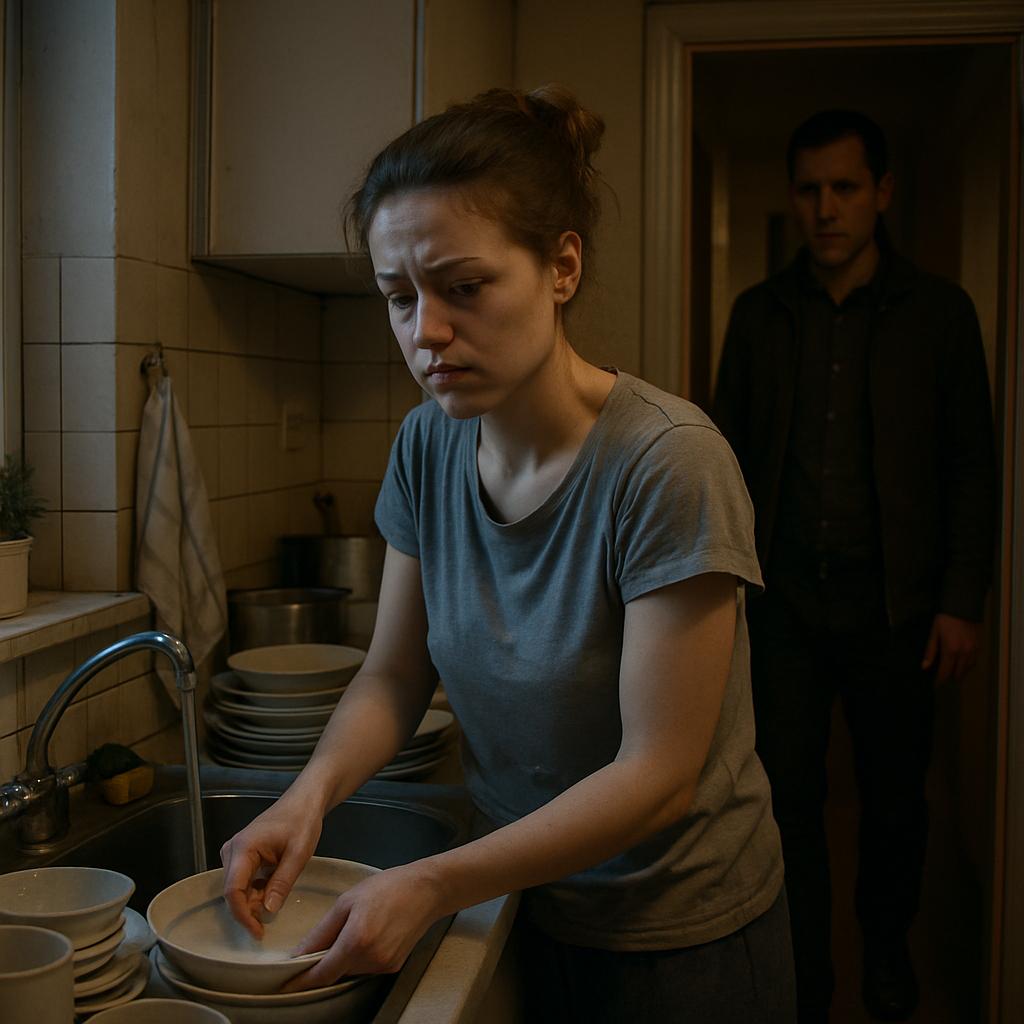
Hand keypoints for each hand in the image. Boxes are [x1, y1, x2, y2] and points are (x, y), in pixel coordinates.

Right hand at [220, 796, 322, 938]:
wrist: (304, 802)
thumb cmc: (302, 822)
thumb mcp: (298, 854)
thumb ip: (282, 883)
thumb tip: (268, 911)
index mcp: (243, 848)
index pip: (232, 891)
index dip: (243, 915)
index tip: (258, 932)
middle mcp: (232, 850)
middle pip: (232, 892)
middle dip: (250, 909)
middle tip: (271, 919)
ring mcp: (235, 852)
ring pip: (237, 888)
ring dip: (254, 900)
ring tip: (277, 896)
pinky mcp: (241, 855)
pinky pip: (242, 881)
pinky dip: (256, 890)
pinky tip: (272, 888)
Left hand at [281, 861, 445, 990]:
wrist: (427, 890)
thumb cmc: (388, 887)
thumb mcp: (348, 901)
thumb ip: (322, 931)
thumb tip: (300, 953)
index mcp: (356, 941)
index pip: (321, 974)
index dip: (301, 981)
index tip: (285, 984)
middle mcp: (370, 959)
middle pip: (335, 972)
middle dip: (323, 961)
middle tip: (320, 942)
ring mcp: (384, 965)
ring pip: (350, 969)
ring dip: (342, 958)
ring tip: (352, 928)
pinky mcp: (393, 966)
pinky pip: (366, 967)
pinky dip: (359, 956)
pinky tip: (367, 934)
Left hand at [921, 612, 981, 683]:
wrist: (962, 606)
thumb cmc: (944, 619)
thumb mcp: (933, 634)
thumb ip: (930, 652)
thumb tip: (925, 667)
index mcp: (951, 650)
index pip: (946, 672)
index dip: (940, 680)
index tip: (935, 685)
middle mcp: (964, 653)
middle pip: (958, 673)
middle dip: (950, 677)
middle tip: (942, 679)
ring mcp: (973, 650)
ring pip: (968, 668)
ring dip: (960, 672)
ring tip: (952, 673)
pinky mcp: (978, 645)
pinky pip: (974, 661)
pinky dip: (968, 665)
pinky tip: (961, 663)